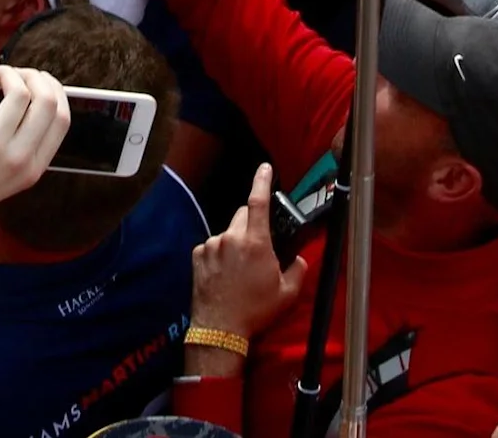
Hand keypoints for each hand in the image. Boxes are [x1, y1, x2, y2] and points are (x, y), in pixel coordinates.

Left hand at [0, 62, 71, 230]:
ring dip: (7, 71)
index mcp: (32, 169)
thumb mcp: (4, 174)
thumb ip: (18, 143)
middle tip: (14, 73)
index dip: (54, 91)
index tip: (39, 80)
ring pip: (20, 91)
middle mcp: (18, 159)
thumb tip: (23, 91)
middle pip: (48, 101)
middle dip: (34, 76)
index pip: (62, 119)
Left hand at [190, 163, 311, 338]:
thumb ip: (298, 270)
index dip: (263, 180)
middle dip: (252, 223)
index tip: (265, 168)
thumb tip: (299, 260)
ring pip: (227, 232)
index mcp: (256, 242)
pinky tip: (223, 273)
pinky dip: (219, 253)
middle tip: (258, 246)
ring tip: (238, 269)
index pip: (259, 201)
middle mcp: (231, 237)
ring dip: (235, 241)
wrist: (219, 329)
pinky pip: (212, 245)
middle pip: (243, 214)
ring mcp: (211, 245)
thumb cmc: (255, 311)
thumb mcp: (287, 294)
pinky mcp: (198, 255)